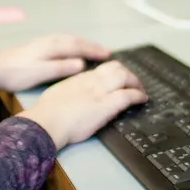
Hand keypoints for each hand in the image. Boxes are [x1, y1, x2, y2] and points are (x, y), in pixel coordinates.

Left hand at [0, 34, 111, 91]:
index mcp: (52, 46)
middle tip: (107, 52)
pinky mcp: (39, 46)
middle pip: (75, 40)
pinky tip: (74, 51)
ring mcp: (44, 42)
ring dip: (83, 44)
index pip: (78, 46)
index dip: (94, 50)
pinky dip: (74, 45)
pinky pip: (63, 42)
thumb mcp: (40, 72)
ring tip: (94, 51)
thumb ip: (61, 67)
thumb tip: (82, 63)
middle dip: (92, 45)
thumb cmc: (18, 73)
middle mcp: (50, 41)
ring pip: (69, 40)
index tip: (108, 55)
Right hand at [17, 61, 147, 149]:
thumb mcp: (60, 93)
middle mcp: (92, 81)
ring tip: (141, 91)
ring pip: (125, 77)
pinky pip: (128, 95)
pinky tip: (142, 99)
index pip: (104, 68)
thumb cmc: (48, 112)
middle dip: (129, 75)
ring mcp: (100, 91)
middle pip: (117, 68)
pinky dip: (138, 95)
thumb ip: (71, 90)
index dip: (116, 71)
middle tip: (134, 84)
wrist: (48, 121)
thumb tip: (77, 93)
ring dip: (136, 83)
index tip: (120, 78)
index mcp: (81, 78)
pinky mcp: (106, 105)